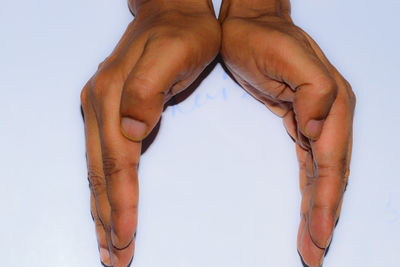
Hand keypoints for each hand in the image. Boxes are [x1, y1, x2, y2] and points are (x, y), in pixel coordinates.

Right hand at [80, 1, 219, 265]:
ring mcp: (101, 109)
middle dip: (107, 218)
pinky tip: (108, 203)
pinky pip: (103, 159)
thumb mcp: (174, 52)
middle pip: (100, 174)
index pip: (117, 162)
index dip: (121, 202)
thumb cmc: (182, 32)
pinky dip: (105, 188)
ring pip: (97, 171)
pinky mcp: (109, 111)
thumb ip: (147, 90)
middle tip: (114, 256)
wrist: (174, 10)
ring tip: (107, 242)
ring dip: (102, 209)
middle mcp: (99, 106)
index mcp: (112, 97)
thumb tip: (131, 128)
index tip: (126, 236)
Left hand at [219, 2, 354, 265]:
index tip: (319, 234)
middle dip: (325, 216)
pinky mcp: (298, 123)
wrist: (247, 24)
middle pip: (330, 176)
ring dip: (318, 210)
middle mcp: (329, 116)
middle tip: (315, 252)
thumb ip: (314, 90)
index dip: (326, 201)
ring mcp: (315, 121)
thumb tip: (318, 127)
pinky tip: (310, 209)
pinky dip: (310, 190)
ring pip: (320, 175)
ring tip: (312, 242)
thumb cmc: (262, 37)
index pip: (330, 163)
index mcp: (332, 104)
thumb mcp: (288, 56)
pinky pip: (308, 164)